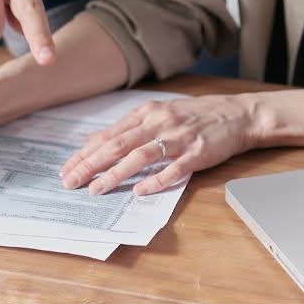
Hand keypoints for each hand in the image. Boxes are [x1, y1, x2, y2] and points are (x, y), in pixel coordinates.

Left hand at [59, 95, 262, 195]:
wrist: (237, 114)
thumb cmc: (194, 116)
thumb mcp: (157, 113)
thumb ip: (127, 127)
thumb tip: (93, 140)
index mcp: (146, 113)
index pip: (108, 135)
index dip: (85, 153)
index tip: (66, 169)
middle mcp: (158, 122)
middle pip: (117, 145)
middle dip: (90, 165)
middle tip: (70, 181)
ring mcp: (178, 137)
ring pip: (140, 156)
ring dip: (116, 173)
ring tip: (97, 189)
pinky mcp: (197, 152)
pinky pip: (174, 168)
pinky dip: (156, 180)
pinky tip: (140, 191)